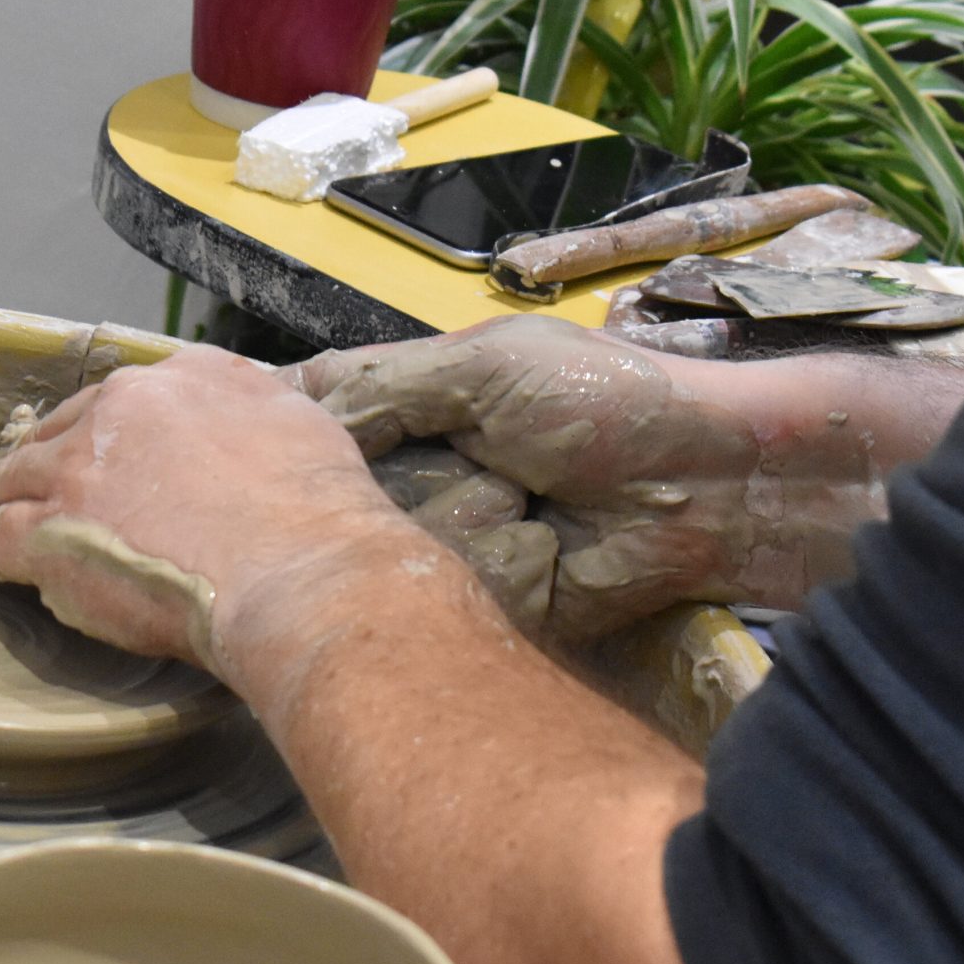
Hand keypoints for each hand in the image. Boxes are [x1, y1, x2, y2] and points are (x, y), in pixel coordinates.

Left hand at [0, 347, 422, 676]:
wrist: (299, 568)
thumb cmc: (318, 511)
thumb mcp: (302, 427)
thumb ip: (262, 416)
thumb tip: (264, 425)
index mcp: (181, 380)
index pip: (124, 399)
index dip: (104, 427)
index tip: (99, 444)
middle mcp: (120, 411)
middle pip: (59, 430)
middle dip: (40, 454)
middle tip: (25, 477)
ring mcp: (77, 472)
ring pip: (14, 476)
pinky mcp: (48, 534)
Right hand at [289, 316, 897, 639]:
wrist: (711, 487)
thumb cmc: (606, 400)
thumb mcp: (488, 368)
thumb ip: (383, 388)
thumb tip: (290, 411)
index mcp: (414, 400)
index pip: (317, 413)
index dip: (282, 429)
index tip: (251, 440)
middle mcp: (419, 470)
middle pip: (335, 492)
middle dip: (384, 478)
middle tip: (452, 461)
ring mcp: (450, 537)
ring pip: (388, 545)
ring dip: (458, 514)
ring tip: (526, 495)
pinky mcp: (487, 596)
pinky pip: (449, 589)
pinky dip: (499, 560)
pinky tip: (546, 542)